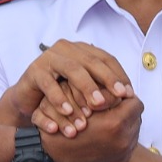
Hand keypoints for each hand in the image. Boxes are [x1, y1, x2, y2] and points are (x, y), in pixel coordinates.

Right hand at [8, 40, 133, 139]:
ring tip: (95, 108)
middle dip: (106, 80)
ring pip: (72, 70)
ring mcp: (49, 58)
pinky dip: (59, 99)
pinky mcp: (34, 71)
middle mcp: (67, 49)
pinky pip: (48, 83)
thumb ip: (103, 90)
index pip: (106, 58)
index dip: (118, 75)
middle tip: (117, 99)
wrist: (30, 101)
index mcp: (83, 51)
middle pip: (91, 62)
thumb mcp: (84, 92)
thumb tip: (131, 99)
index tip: (129, 94)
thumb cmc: (62, 96)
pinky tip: (68, 112)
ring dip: (85, 89)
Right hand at [34, 93, 142, 161]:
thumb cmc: (60, 129)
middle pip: (136, 118)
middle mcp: (122, 141)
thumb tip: (120, 91)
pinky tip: (106, 135)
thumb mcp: (78, 102)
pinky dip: (120, 139)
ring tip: (110, 120)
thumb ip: (102, 95)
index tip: (117, 94)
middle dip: (126, 111)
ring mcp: (121, 155)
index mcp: (115, 124)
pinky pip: (127, 146)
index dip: (124, 96)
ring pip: (134, 132)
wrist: (49, 159)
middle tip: (114, 107)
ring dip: (125, 125)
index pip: (134, 102)